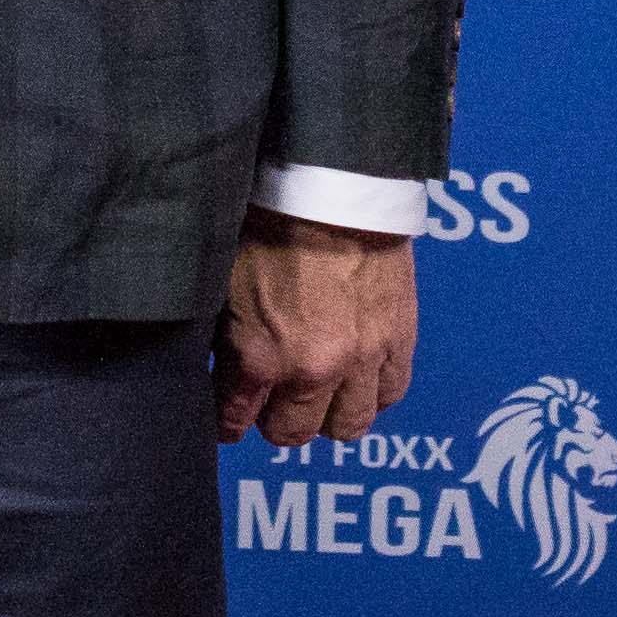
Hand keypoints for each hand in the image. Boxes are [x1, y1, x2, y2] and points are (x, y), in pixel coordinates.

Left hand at [215, 211, 415, 446]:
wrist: (334, 183)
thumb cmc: (271, 217)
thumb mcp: (224, 280)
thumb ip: (224, 334)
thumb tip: (218, 363)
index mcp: (259, 355)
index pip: (235, 419)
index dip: (227, 422)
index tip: (228, 419)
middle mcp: (313, 370)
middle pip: (292, 432)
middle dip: (276, 421)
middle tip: (272, 402)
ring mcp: (361, 359)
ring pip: (347, 426)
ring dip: (328, 415)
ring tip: (318, 395)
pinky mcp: (398, 340)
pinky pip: (390, 394)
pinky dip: (373, 393)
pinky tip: (358, 378)